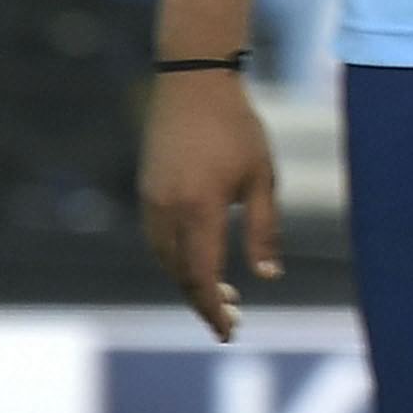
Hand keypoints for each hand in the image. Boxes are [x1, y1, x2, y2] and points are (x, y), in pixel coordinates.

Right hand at [139, 70, 279, 340]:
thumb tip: (267, 277)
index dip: (213, 309)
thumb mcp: (262, 179)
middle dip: (202, 300)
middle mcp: (167, 210)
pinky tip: (196, 259)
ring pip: (163, 258)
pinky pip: (155, 237)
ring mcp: (150, 199)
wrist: (193, 81)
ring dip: (186, 280)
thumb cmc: (237, 128)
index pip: (201, 276)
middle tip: (230, 318)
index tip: (229, 330)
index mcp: (199, 210)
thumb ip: (264, 230)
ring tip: (217, 293)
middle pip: (179, 273)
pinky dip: (174, 258)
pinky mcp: (146, 189)